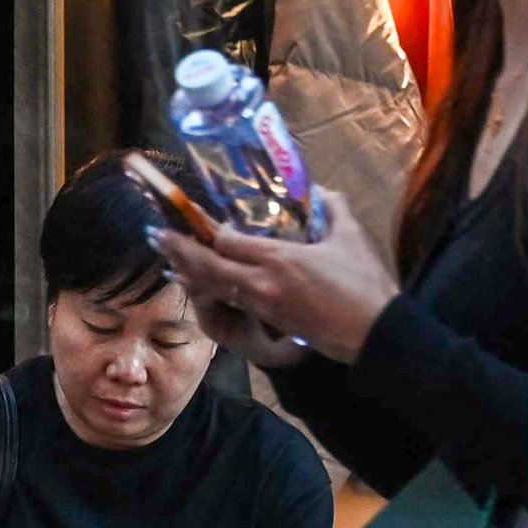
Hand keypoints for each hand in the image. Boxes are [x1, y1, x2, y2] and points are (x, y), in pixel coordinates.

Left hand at [153, 190, 403, 365]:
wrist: (373, 335)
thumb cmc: (365, 286)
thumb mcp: (351, 239)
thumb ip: (334, 210)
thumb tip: (323, 192)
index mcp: (279, 259)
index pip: (228, 241)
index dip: (206, 228)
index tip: (189, 215)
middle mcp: (262, 283)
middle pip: (209, 265)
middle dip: (179, 250)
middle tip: (155, 235)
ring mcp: (262, 305)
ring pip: (214, 287)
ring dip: (188, 271)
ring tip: (167, 258)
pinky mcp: (269, 320)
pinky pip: (228, 303)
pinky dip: (208, 290)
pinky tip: (197, 284)